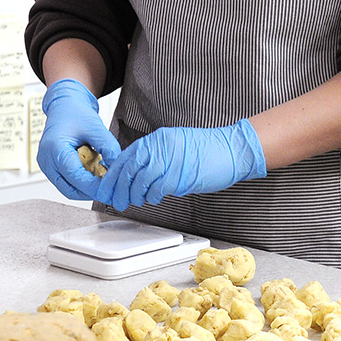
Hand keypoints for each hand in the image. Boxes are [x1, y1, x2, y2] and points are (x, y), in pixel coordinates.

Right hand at [38, 79, 121, 199]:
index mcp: (54, 148)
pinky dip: (81, 182)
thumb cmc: (75, 112)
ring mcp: (46, 165)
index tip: (111, 188)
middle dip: (91, 191)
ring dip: (86, 188)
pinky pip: (66, 182)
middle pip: (70, 189)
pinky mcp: (50, 167)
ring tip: (103, 179)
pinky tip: (93, 173)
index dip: (94, 186)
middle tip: (110, 189)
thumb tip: (119, 168)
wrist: (64, 105)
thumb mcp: (95, 127)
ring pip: (68, 188)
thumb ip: (109, 147)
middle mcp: (46, 160)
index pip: (75, 176)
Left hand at [96, 119, 266, 211]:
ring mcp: (170, 160)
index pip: (126, 156)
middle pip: (129, 169)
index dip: (114, 173)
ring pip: (140, 180)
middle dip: (118, 187)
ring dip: (133, 194)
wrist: (232, 149)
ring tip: (131, 201)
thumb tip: (135, 172)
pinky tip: (151, 199)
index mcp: (156, 139)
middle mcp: (160, 146)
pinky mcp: (180, 175)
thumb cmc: (206, 150)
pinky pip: (157, 189)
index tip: (108, 186)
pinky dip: (151, 197)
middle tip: (114, 199)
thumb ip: (154, 155)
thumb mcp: (174, 145)